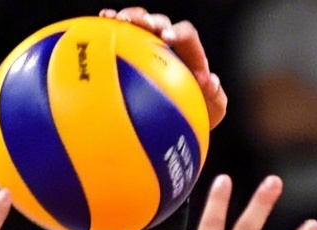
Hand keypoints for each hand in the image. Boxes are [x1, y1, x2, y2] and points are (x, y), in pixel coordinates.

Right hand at [101, 8, 227, 126]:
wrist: (180, 124)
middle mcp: (170, 46)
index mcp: (190, 55)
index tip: (167, 37)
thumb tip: (210, 81)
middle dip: (149, 20)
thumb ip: (217, 98)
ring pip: (139, 25)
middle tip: (140, 24)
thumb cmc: (198, 116)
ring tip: (114, 18)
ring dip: (128, 18)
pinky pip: (120, 39)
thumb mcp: (213, 111)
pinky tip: (99, 25)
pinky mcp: (133, 54)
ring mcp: (150, 48)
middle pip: (160, 23)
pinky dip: (110, 30)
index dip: (178, 32)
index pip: (186, 35)